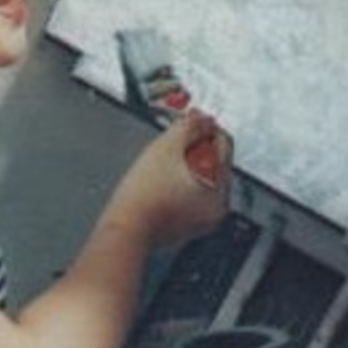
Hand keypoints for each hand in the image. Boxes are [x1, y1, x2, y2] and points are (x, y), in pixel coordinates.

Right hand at [106, 110, 228, 248]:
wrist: (123, 229)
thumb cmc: (143, 197)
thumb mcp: (167, 147)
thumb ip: (189, 126)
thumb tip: (202, 118)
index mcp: (219, 190)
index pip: (224, 145)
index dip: (206, 128)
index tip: (191, 121)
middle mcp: (217, 207)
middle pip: (215, 162)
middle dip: (196, 146)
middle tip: (174, 140)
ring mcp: (201, 219)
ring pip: (202, 177)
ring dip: (187, 163)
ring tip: (165, 161)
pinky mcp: (185, 226)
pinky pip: (189, 194)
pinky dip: (179, 182)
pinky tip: (161, 179)